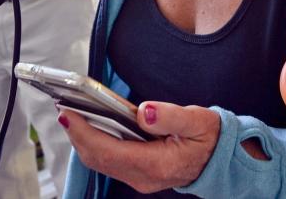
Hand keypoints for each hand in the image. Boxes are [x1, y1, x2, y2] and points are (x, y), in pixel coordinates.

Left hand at [59, 101, 219, 193]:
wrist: (221, 159)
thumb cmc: (210, 138)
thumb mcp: (199, 120)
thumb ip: (171, 116)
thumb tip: (143, 111)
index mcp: (156, 164)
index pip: (108, 151)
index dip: (84, 132)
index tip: (68, 112)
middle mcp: (143, 176)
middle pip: (97, 159)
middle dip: (76, 134)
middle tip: (64, 108)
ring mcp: (139, 178)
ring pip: (99, 162)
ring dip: (82, 139)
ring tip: (72, 113)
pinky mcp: (137, 173)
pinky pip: (107, 160)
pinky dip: (93, 142)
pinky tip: (89, 124)